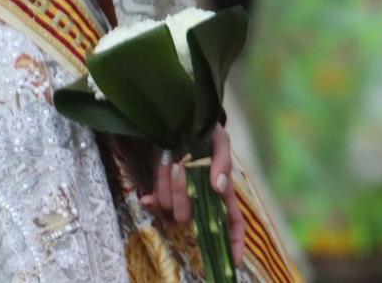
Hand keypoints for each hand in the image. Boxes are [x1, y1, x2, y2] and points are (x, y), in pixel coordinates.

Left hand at [139, 125, 246, 265]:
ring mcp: (180, 198)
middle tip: (180, 166)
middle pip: (194, 217)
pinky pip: (156, 206)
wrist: (173, 120)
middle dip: (183, 195)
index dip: (236, 242)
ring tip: (169, 160)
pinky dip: (151, 200)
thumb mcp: (219, 139)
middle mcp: (201, 199)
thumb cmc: (204, 129)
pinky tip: (146, 197)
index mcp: (221, 190)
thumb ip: (222, 162)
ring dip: (168, 187)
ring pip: (173, 211)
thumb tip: (220, 187)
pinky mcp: (161, 193)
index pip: (233, 222)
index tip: (234, 261)